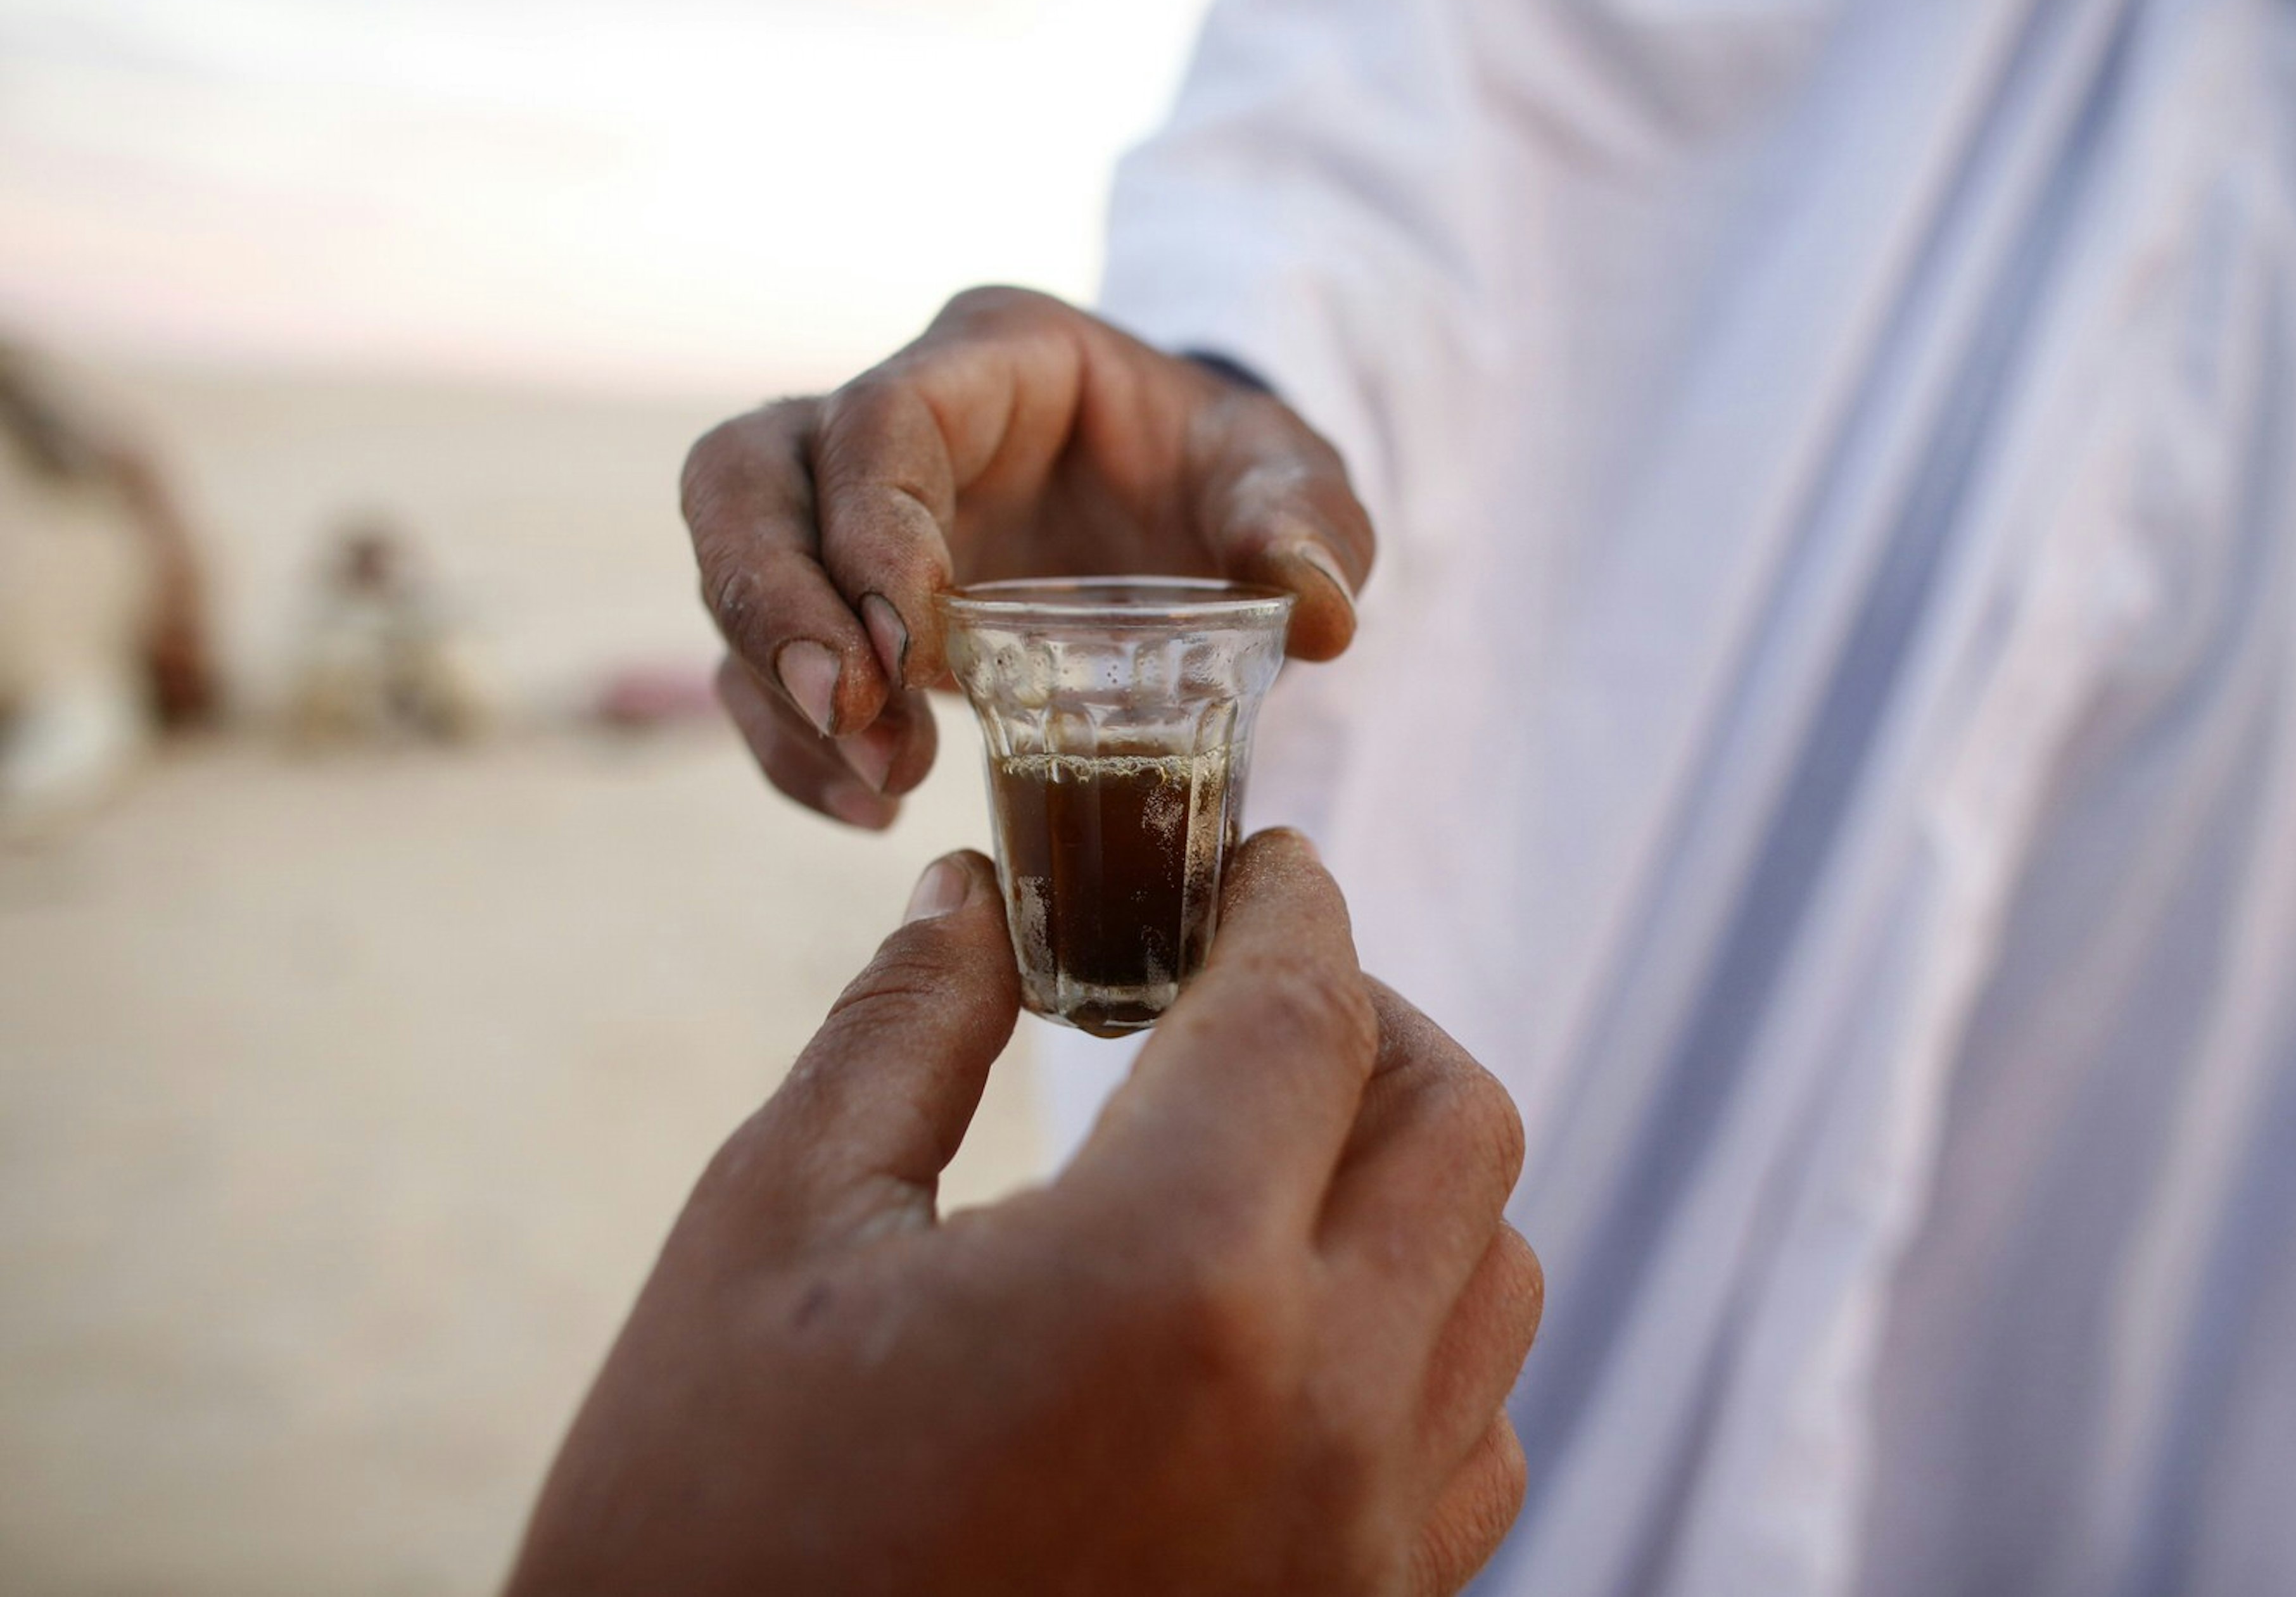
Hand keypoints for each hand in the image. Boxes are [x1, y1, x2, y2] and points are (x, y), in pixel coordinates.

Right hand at [505, 831, 1537, 1595]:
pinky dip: (1419, 1342)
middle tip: (1248, 995)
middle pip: (1458, 1128)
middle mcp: (1321, 1419)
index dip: (1289, 904)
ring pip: (1495, 1280)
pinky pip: (1473, 1443)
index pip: (1307, 1014)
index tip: (1257, 862)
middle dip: (1366, 1021)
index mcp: (1169, 1282)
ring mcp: (1359, 1550)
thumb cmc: (705, 1529)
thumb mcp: (767, 1240)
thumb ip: (903, 1035)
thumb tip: (974, 897)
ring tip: (1265, 1154)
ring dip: (1404, 1178)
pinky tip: (1288, 1328)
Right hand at [681, 288, 1371, 828]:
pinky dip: (793, 743)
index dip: (873, 533)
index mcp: (989, 359)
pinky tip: (864, 805)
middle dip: (771, 604)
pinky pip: (761, 665)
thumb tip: (1319, 614)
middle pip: (744, 479)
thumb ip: (1310, 525)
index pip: (879, 425)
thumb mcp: (1287, 480)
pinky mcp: (836, 602)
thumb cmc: (1225, 474)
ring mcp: (841, 510)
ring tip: (877, 781)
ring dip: (776, 688)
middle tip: (850, 715)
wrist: (1190, 511)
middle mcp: (887, 419)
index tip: (914, 649)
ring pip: (730, 568)